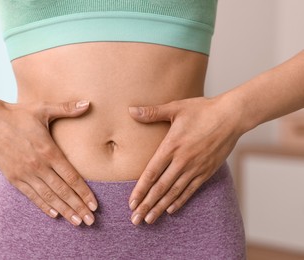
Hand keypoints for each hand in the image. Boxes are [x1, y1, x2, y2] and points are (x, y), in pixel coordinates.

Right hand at [0, 99, 97, 225]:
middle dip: (78, 206)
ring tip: (76, 222)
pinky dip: (43, 206)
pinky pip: (31, 196)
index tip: (94, 204)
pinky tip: (54, 214)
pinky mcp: (14, 178)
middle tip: (90, 220)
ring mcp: (25, 173)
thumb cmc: (18, 115)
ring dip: (64, 210)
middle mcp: (38, 165)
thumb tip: (88, 103)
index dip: (84, 192)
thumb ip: (67, 109)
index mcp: (48, 150)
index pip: (71, 177)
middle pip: (62, 191)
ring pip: (48, 197)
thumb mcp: (43, 108)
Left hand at [127, 95, 242, 224]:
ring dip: (160, 207)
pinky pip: (191, 190)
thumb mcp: (176, 108)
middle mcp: (182, 161)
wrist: (232, 116)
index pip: (152, 173)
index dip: (140, 189)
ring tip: (149, 220)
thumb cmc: (203, 110)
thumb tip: (130, 110)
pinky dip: (180, 201)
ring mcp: (196, 168)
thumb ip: (152, 112)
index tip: (131, 203)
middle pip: (161, 187)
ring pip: (174, 192)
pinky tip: (170, 209)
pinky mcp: (206, 171)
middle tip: (135, 219)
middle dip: (147, 205)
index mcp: (172, 146)